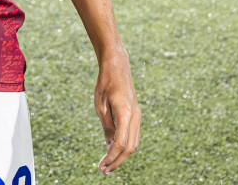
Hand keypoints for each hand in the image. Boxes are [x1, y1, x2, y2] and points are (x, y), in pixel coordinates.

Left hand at [95, 47, 139, 173]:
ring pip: (134, 143)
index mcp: (125, 114)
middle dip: (117, 161)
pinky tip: (112, 148)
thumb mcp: (100, 105)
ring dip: (121, 155)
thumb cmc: (105, 83)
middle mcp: (135, 117)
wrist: (117, 66)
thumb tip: (110, 146)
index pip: (121, 144)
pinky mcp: (136, 115)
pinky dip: (124, 145)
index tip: (102, 167)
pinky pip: (133, 135)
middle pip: (130, 148)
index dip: (111, 157)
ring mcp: (137, 116)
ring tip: (107, 163)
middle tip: (104, 170)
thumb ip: (106, 126)